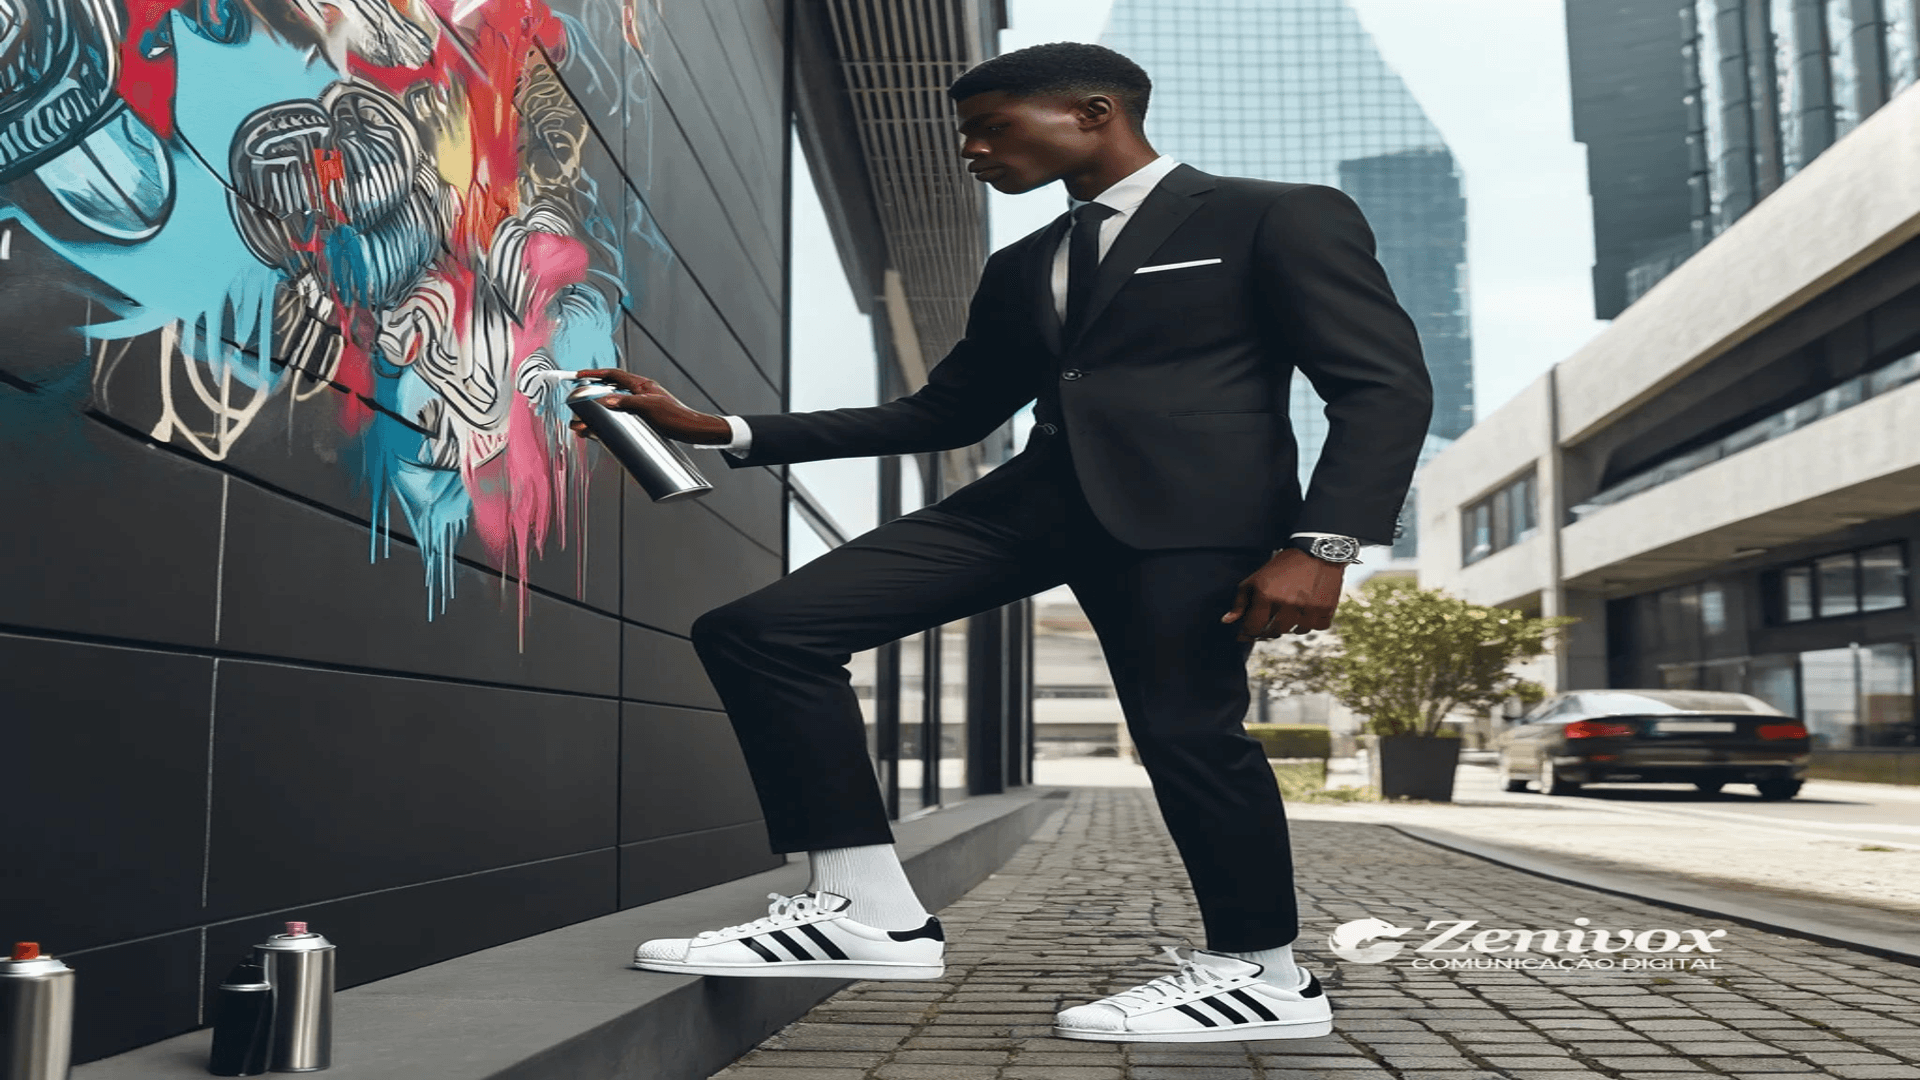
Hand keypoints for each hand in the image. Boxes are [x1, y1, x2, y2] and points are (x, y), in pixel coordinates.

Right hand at [566, 368, 732, 443]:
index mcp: (642, 385)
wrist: (693, 431)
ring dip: (598, 415)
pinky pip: (621, 417)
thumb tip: (605, 399)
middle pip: (610, 391)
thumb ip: (627, 402)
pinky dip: (609, 423)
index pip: (613, 375)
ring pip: (614, 407)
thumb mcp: (650, 408)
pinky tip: (602, 431)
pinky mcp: (645, 419)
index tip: (579, 376)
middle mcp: (641, 393)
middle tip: (577, 406)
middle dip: (591, 398)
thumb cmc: (677, 417)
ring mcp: (642, 406)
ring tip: (582, 425)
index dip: (594, 374)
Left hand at [1221, 548, 1345, 641]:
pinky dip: (1312, 621)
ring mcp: (1307, 608)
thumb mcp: (1257, 579)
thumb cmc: (1284, 565)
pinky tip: (1308, 609)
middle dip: (1270, 627)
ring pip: (1296, 631)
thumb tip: (1227, 621)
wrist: (1316, 551)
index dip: (1250, 630)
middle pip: (1274, 631)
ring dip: (1293, 624)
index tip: (1252, 628)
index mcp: (1266, 595)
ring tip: (1293, 608)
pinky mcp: (1325, 608)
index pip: (1253, 627)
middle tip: (1274, 616)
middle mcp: (1286, 604)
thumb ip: (1241, 601)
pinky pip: (1317, 627)